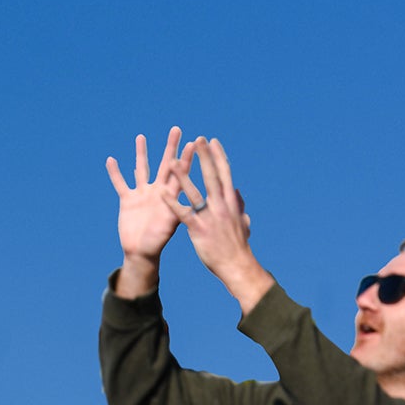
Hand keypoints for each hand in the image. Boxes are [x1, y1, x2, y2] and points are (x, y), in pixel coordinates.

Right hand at [105, 127, 196, 293]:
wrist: (141, 253)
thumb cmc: (158, 242)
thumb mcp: (171, 225)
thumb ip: (177, 209)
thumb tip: (187, 199)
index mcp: (170, 196)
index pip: (180, 173)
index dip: (187, 158)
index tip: (194, 143)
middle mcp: (157, 191)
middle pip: (165, 164)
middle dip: (170, 147)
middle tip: (176, 129)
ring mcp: (142, 194)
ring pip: (141, 169)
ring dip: (141, 153)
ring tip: (141, 137)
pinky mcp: (127, 200)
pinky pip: (120, 184)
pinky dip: (115, 173)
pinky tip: (111, 160)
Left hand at [162, 136, 270, 310]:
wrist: (237, 265)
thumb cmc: (238, 246)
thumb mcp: (242, 222)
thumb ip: (239, 206)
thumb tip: (238, 194)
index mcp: (231, 202)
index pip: (225, 173)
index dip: (218, 156)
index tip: (213, 142)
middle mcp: (221, 205)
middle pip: (211, 175)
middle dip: (204, 156)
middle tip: (198, 138)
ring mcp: (210, 216)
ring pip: (194, 191)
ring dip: (182, 175)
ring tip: (171, 160)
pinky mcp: (199, 229)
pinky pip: (182, 213)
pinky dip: (171, 203)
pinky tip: (161, 193)